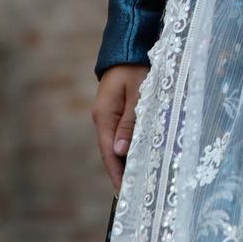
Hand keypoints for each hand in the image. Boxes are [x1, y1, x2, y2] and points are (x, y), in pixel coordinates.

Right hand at [92, 64, 149, 190]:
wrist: (129, 46)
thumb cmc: (137, 67)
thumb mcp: (138, 94)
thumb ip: (130, 122)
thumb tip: (120, 152)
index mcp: (104, 115)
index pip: (108, 152)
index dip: (116, 174)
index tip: (124, 194)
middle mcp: (102, 118)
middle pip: (111, 152)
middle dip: (122, 172)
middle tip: (136, 195)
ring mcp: (108, 114)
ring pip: (117, 144)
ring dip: (127, 161)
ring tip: (140, 182)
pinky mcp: (116, 110)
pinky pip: (121, 134)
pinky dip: (130, 147)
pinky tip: (140, 157)